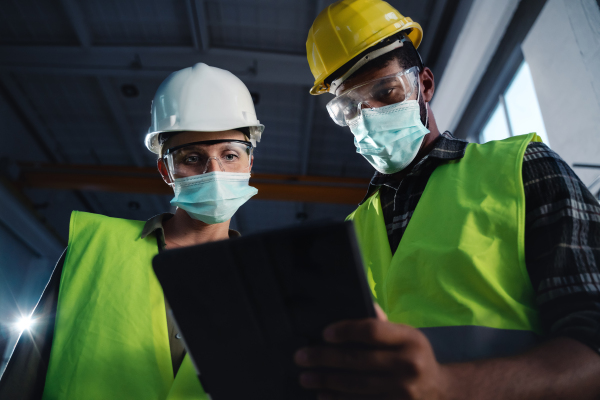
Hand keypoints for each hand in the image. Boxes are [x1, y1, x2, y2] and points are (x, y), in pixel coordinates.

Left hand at [294, 309, 447, 399]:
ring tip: (306, 377)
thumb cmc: (414, 355)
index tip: (324, 334)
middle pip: (357, 360)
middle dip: (324, 359)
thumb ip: (382, 323)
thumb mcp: (406, 334)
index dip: (346, 331)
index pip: (372, 331)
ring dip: (326, 381)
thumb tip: (357, 302)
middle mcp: (408, 364)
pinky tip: (322, 396)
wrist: (442, 392)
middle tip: (301, 357)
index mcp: (409, 339)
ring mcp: (403, 391)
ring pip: (355, 386)